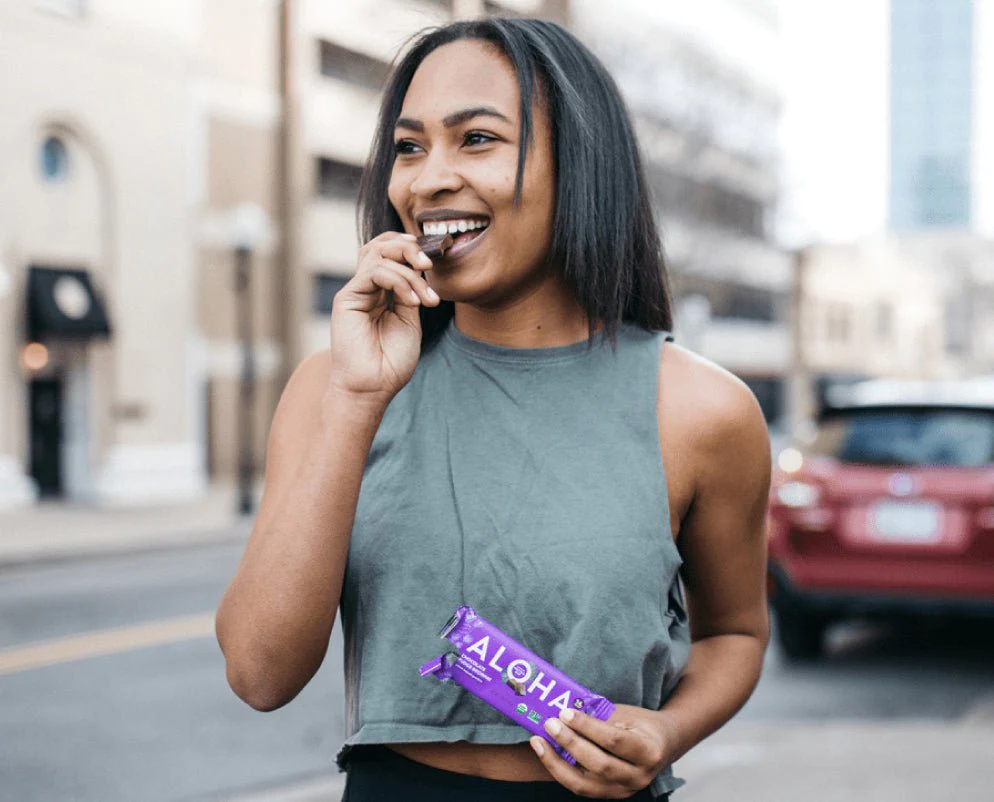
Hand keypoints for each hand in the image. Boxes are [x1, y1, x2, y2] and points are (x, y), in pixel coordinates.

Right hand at [327, 231, 440, 403]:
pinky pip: (374, 272)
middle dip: (409, 248)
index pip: (391, 254)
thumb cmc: (392, 361)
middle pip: (381, 245)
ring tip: (426, 298)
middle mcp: (367, 287)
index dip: (411, 249)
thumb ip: (411, 291)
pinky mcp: (347, 298)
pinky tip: (412, 302)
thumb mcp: (410, 320)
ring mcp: (356, 291)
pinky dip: (399, 281)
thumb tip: (419, 267)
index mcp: (382, 291)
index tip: (434, 263)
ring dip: (409, 270)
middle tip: (430, 265)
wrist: (374, 386)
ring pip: (378, 254)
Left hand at [529, 704, 676, 798]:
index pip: (613, 741)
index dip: (587, 727)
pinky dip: (561, 771)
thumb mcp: (627, 715)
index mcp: (648, 751)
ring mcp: (624, 790)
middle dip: (570, 743)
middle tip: (550, 724)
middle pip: (598, 764)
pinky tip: (547, 755)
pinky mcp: (611, 795)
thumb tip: (565, 710)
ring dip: (557, 762)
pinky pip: (581, 787)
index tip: (565, 712)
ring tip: (539, 742)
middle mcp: (639, 776)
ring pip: (584, 784)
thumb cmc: (641, 724)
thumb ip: (600, 716)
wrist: (663, 744)